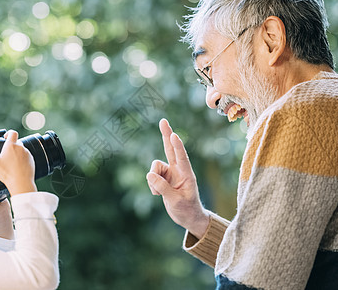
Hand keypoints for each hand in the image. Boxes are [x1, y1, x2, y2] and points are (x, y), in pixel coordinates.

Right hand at [0, 130, 36, 195]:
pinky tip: (17, 166)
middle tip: (6, 154)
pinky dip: (22, 159)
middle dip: (11, 145)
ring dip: (17, 152)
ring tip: (11, 162)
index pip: (12, 133)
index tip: (5, 137)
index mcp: (11, 146)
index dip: (8, 133)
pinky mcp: (31, 160)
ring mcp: (27, 154)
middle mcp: (21, 148)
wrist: (21, 183)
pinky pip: (26, 156)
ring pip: (22, 149)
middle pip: (17, 142)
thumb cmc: (7, 173)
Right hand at [146, 118, 209, 237]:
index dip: (177, 146)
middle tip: (163, 120)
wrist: (188, 217)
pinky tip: (159, 194)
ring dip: (153, 180)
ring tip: (159, 193)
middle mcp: (178, 170)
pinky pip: (151, 177)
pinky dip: (152, 186)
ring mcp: (170, 173)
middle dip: (166, 135)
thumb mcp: (175, 201)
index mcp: (187, 174)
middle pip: (170, 149)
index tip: (174, 135)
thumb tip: (149, 174)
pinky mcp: (163, 178)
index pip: (181, 158)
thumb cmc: (186, 209)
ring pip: (154, 168)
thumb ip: (163, 187)